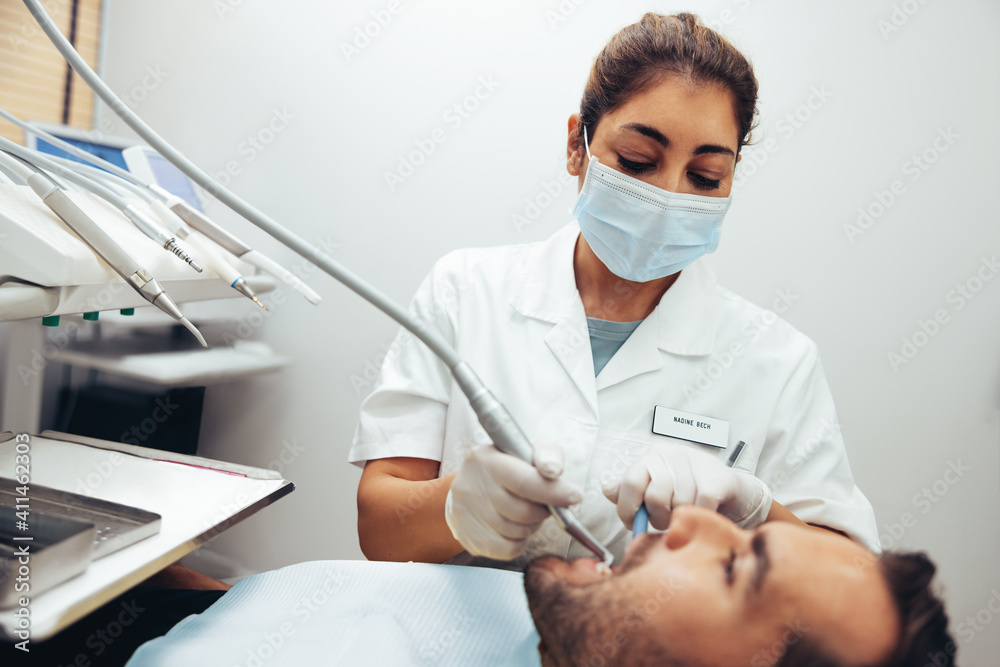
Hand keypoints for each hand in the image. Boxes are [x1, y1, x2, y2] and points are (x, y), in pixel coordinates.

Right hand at [445, 441, 581, 559]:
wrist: (470, 486)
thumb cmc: (508, 467)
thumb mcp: (527, 450)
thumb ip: (547, 455)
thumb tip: (553, 470)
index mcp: (486, 459)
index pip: (524, 481)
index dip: (553, 492)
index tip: (575, 496)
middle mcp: (471, 486)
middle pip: (523, 512)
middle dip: (543, 511)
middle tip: (545, 504)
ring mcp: (465, 513)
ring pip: (517, 532)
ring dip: (531, 526)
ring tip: (526, 513)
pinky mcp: (467, 537)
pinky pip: (508, 549)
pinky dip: (519, 542)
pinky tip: (516, 527)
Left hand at [602, 444, 771, 529]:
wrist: (726, 487)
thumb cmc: (685, 488)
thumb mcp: (654, 486)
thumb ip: (628, 491)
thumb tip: (606, 489)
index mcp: (652, 457)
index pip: (630, 481)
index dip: (627, 508)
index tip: (632, 523)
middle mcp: (671, 454)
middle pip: (654, 496)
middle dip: (658, 517)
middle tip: (665, 521)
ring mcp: (695, 463)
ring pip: (679, 503)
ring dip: (681, 517)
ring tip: (684, 514)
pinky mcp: (716, 477)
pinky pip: (700, 506)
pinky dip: (699, 516)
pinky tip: (700, 513)